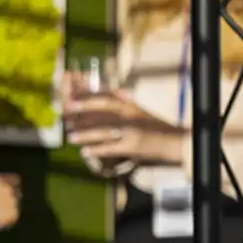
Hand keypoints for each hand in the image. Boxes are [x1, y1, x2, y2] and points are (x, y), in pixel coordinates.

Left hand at [65, 89, 184, 167]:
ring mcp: (132, 131)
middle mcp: (131, 116)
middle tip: (66, 118)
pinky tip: (85, 152)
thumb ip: (126, 101)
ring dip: (85, 134)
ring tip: (71, 136)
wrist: (175, 142)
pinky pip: (111, 148)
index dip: (87, 97)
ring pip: (103, 130)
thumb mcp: (140, 111)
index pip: (106, 98)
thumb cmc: (157, 127)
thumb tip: (113, 90)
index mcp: (131, 106)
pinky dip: (97, 150)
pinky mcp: (133, 146)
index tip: (71, 99)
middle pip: (101, 113)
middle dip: (82, 115)